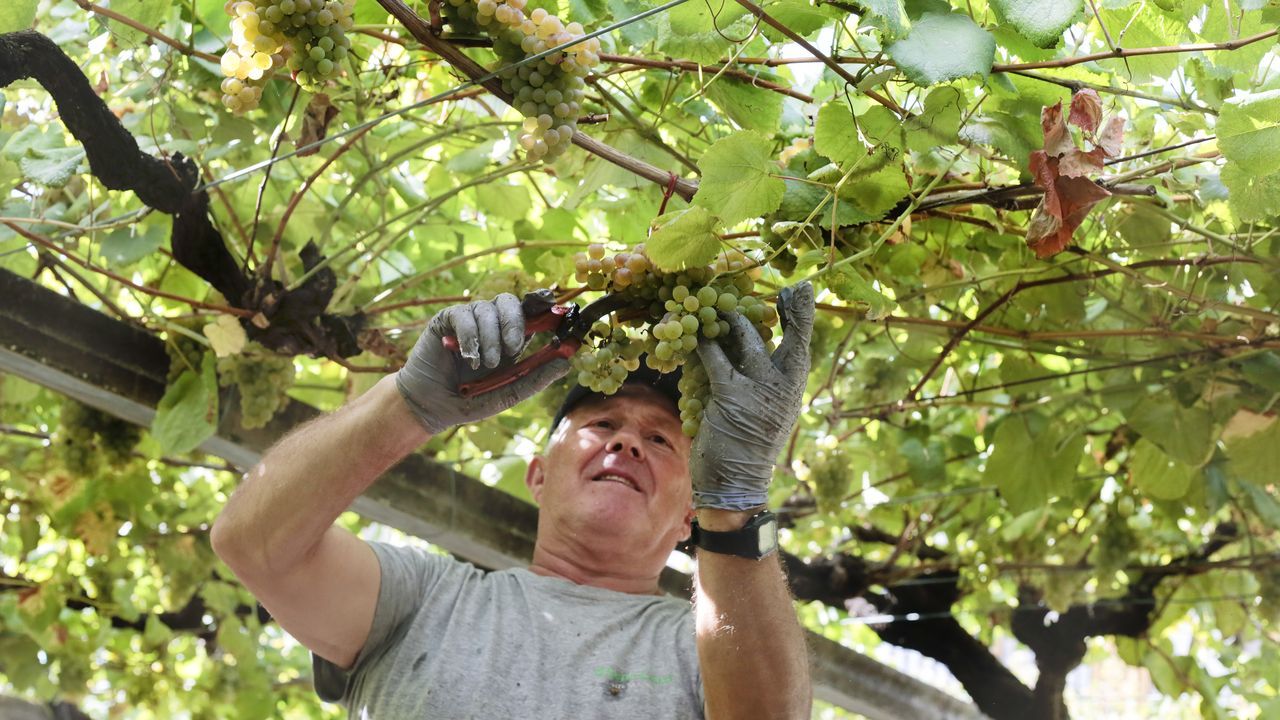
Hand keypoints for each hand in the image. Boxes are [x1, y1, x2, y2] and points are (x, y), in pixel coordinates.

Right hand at [395, 291, 569, 433]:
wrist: (432, 407)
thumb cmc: (471, 400)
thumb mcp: (507, 393)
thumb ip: (534, 378)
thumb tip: (566, 363)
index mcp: (512, 337)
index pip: (531, 311)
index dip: (543, 304)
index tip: (555, 306)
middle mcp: (492, 324)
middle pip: (510, 301)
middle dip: (514, 322)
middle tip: (512, 348)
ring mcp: (469, 320)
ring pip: (487, 309)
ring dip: (490, 338)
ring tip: (484, 366)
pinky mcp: (447, 321)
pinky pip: (464, 316)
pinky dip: (470, 337)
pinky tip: (469, 358)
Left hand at [691, 282, 813, 510]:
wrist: (735, 485)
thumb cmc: (746, 450)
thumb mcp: (766, 415)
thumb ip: (765, 384)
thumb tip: (746, 350)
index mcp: (792, 390)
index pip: (802, 345)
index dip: (801, 315)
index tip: (802, 290)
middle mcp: (783, 387)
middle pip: (787, 337)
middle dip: (781, 309)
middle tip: (772, 288)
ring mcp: (758, 390)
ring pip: (745, 339)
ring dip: (729, 320)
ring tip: (718, 308)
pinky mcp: (731, 395)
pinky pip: (714, 358)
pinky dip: (701, 343)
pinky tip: (691, 334)